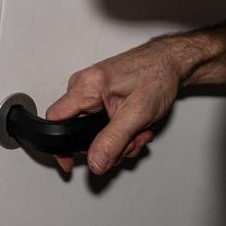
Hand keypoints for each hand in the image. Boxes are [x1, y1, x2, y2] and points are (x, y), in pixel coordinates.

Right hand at [44, 21, 225, 174]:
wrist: (170, 62)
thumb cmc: (157, 76)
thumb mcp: (137, 114)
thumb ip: (113, 141)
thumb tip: (95, 163)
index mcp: (87, 86)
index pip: (56, 118)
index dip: (60, 144)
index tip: (68, 162)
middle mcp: (84, 85)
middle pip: (79, 129)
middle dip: (107, 144)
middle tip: (130, 142)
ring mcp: (92, 89)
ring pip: (93, 128)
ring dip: (117, 139)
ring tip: (139, 131)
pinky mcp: (101, 94)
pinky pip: (100, 121)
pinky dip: (118, 130)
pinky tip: (135, 127)